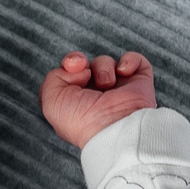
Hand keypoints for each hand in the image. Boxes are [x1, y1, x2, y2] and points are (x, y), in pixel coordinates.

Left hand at [39, 52, 158, 147]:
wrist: (112, 128)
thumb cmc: (81, 121)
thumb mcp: (51, 101)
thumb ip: (54, 77)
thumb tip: (78, 69)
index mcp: (75, 101)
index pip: (68, 73)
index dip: (68, 64)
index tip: (71, 67)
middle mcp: (95, 95)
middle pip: (85, 64)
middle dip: (82, 62)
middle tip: (85, 72)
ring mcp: (118, 89)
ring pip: (106, 61)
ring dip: (103, 68)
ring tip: (106, 85)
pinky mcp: (138, 84)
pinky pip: (134, 60)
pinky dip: (129, 61)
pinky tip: (123, 72)